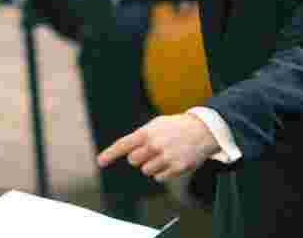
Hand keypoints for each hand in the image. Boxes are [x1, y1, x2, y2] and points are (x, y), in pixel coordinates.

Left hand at [97, 113, 219, 180]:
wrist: (202, 130)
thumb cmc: (175, 127)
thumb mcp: (156, 125)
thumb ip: (140, 136)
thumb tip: (125, 149)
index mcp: (147, 132)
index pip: (123, 144)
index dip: (110, 154)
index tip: (100, 162)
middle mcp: (155, 145)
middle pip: (133, 161)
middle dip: (139, 157)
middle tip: (151, 150)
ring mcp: (166, 157)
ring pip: (146, 170)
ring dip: (152, 165)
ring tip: (163, 154)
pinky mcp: (177, 168)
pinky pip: (159, 177)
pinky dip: (162, 172)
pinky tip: (170, 162)